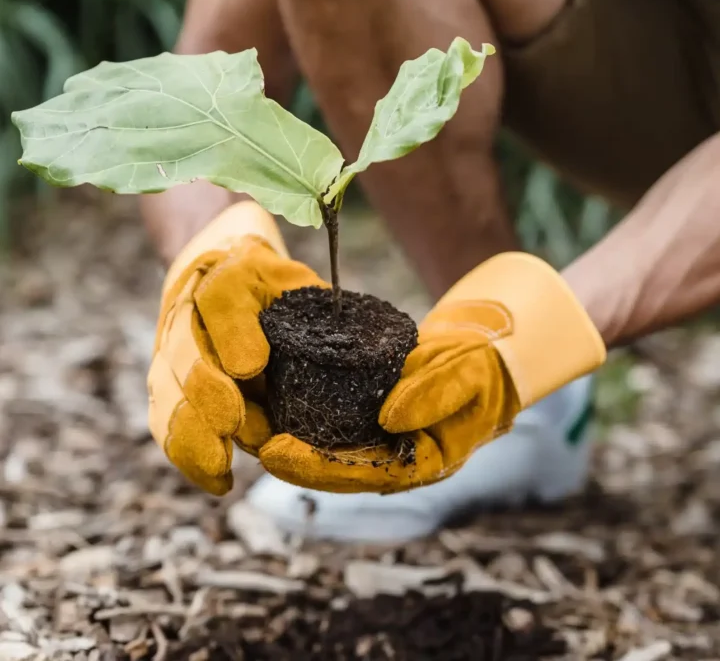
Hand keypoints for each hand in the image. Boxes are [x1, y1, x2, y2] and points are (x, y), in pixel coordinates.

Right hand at [147, 201, 327, 493]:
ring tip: (219, 468)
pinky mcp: (168, 383)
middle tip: (231, 425)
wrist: (219, 265)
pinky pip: (165, 420)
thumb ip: (293, 304)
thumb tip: (257, 366)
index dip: (232, 332)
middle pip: (184, 352)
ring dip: (190, 431)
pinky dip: (184, 452)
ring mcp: (170, 351)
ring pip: (168, 393)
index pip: (221, 295)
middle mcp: (185, 313)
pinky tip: (214, 479)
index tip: (252, 366)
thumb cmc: (265, 281)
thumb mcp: (287, 279)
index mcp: (220, 276)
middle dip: (205, 394)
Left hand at [260, 252, 606, 493]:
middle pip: (333, 468)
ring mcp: (380, 436)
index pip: (362, 475)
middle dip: (288, 459)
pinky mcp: (367, 411)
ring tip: (246, 421)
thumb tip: (389, 418)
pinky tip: (272, 399)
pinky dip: (301, 412)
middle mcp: (394, 456)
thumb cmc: (483, 369)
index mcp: (420, 461)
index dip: (317, 469)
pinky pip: (330, 418)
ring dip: (287, 437)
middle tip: (246, 439)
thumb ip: (435, 395)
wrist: (484, 355)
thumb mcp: (468, 374)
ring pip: (326, 446)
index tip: (276, 454)